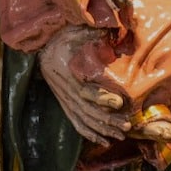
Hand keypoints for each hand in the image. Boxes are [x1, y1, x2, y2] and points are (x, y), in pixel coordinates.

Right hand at [36, 24, 130, 145]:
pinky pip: (77, 124)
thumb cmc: (64, 39)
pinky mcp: (66, 105)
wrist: (43, 49)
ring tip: (121, 135)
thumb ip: (93, 32)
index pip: (86, 91)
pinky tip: (104, 141)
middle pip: (88, 111)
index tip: (120, 103)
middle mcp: (67, 92)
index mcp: (70, 75)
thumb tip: (111, 29)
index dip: (102, 98)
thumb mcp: (76, 33)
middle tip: (126, 125)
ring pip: (84, 120)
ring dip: (103, 129)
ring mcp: (66, 101)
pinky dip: (90, 134)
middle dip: (108, 120)